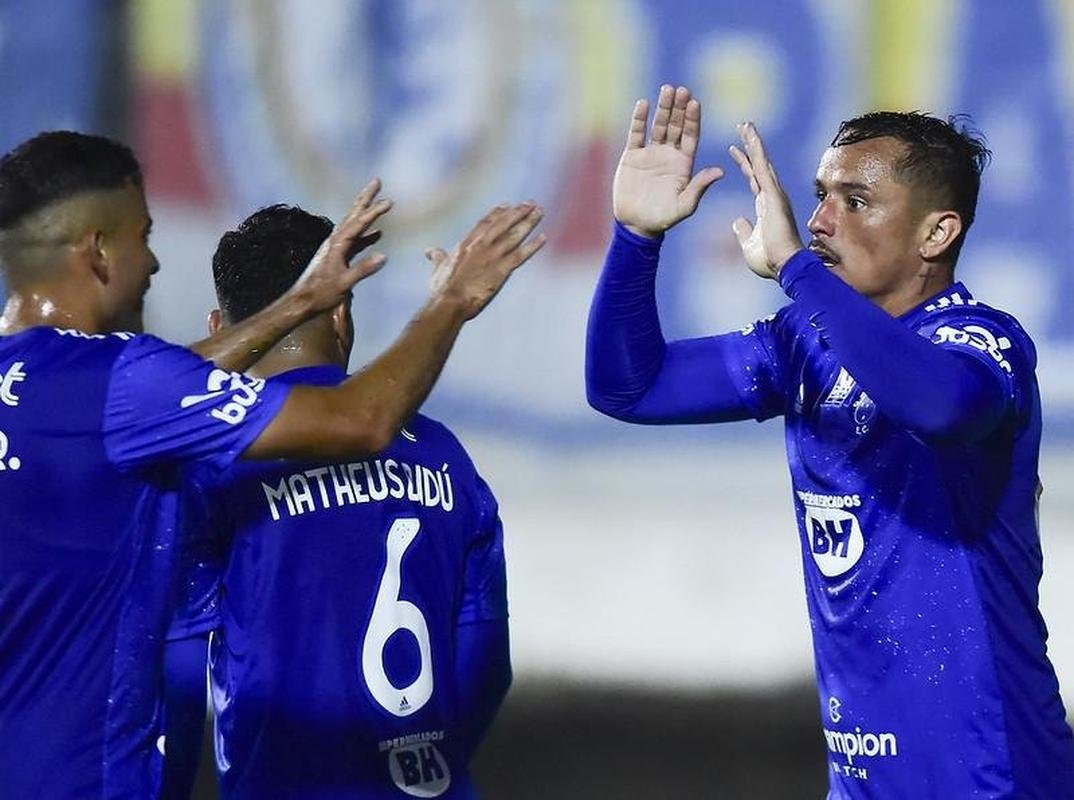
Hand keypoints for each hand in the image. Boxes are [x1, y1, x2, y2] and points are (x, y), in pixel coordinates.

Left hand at [291, 177, 392, 312]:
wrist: (301, 301)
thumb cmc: (320, 293)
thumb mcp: (344, 283)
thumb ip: (363, 269)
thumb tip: (384, 256)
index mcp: (337, 245)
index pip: (359, 223)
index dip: (375, 212)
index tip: (389, 202)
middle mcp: (334, 241)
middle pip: (353, 214)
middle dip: (366, 197)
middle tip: (377, 181)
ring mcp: (335, 247)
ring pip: (353, 224)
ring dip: (365, 211)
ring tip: (376, 201)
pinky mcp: (337, 256)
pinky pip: (355, 240)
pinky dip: (367, 234)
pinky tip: (378, 235)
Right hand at [424, 203, 545, 319]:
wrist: (449, 302)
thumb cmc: (441, 289)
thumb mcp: (438, 269)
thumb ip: (437, 257)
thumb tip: (430, 250)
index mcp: (466, 245)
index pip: (485, 224)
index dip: (497, 214)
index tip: (507, 205)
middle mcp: (481, 246)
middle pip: (503, 224)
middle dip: (517, 212)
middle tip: (530, 203)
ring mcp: (492, 256)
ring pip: (514, 235)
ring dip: (528, 223)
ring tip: (540, 212)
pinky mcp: (502, 269)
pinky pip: (521, 255)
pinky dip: (533, 246)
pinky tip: (543, 238)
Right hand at [613, 84, 723, 238]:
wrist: (636, 225)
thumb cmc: (663, 218)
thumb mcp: (684, 205)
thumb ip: (699, 187)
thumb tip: (720, 171)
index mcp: (684, 163)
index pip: (691, 135)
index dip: (693, 119)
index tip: (694, 102)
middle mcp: (669, 154)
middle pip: (676, 125)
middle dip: (678, 108)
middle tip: (681, 89)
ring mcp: (650, 153)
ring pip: (658, 125)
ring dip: (662, 108)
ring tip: (666, 89)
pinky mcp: (632, 156)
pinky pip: (636, 134)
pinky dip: (639, 119)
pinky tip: (642, 104)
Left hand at [728, 123, 802, 278]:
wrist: (784, 266)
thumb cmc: (769, 260)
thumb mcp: (749, 243)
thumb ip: (744, 231)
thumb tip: (737, 221)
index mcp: (765, 206)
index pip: (753, 178)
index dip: (744, 163)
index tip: (734, 150)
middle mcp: (771, 196)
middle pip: (758, 164)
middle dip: (750, 145)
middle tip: (743, 126)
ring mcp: (774, 194)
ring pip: (761, 161)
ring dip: (753, 142)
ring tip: (745, 124)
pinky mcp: (773, 195)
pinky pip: (762, 168)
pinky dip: (756, 152)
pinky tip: (751, 138)